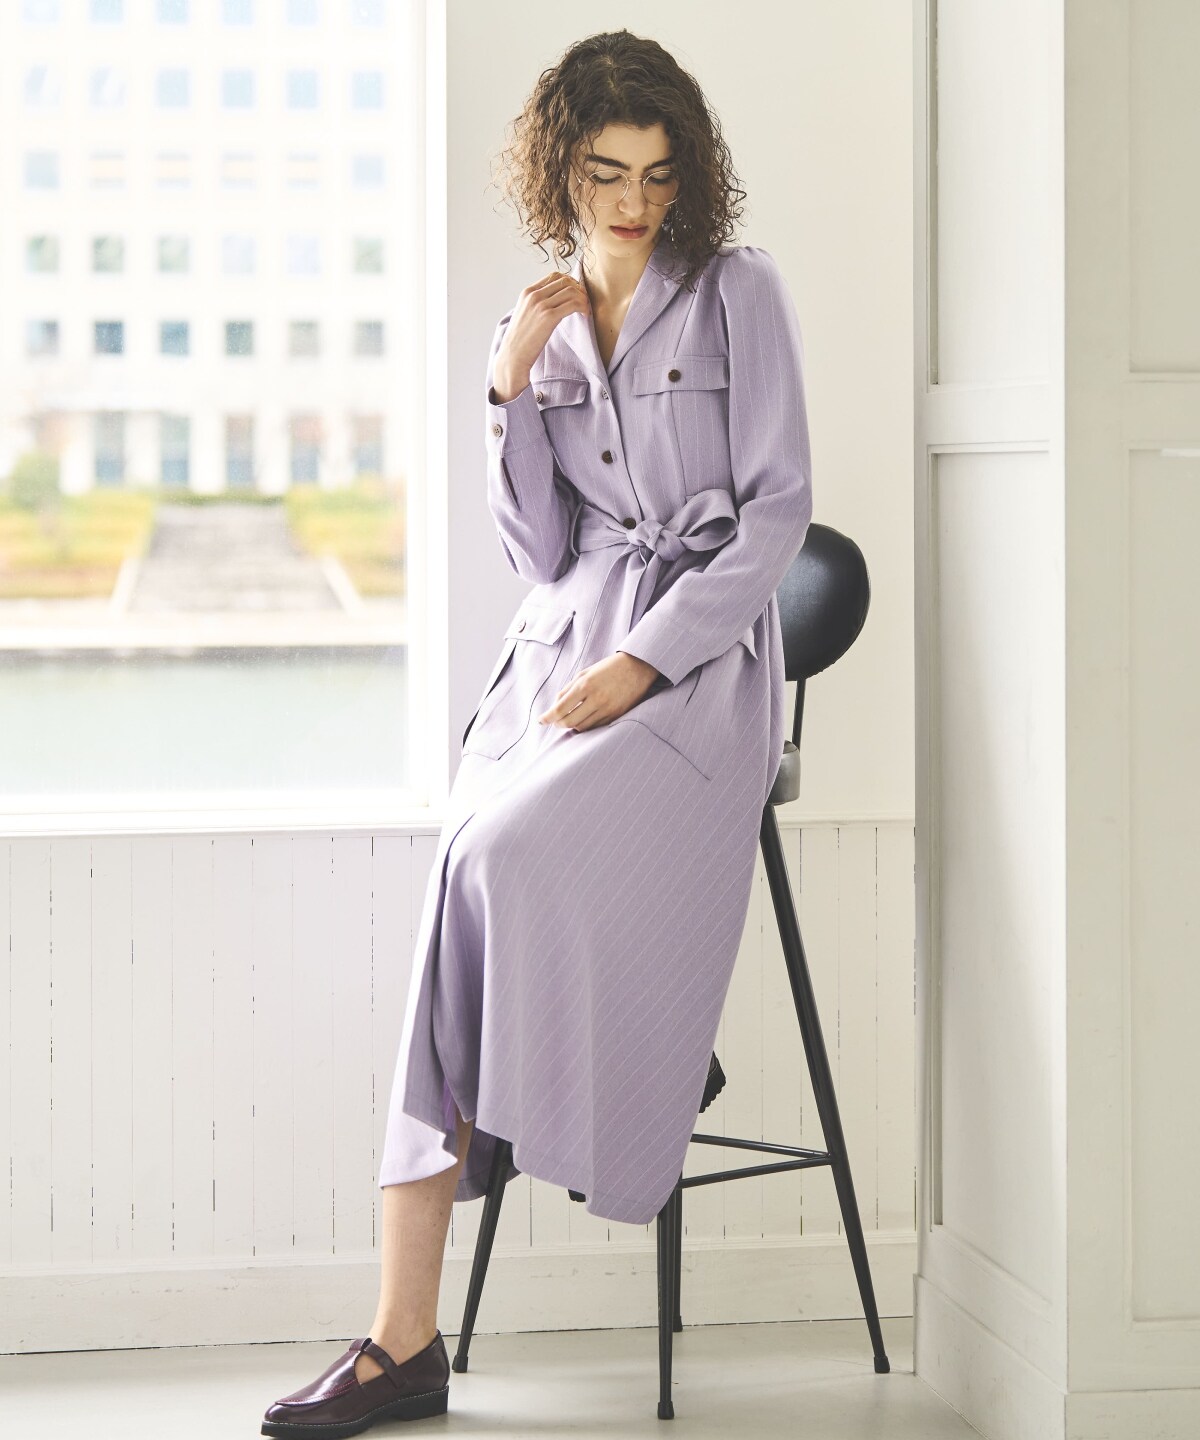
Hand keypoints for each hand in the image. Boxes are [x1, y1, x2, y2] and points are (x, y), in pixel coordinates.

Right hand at [492, 271, 591, 402]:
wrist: (513, 356)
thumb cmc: (521, 340)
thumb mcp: (525, 314)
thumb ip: (536, 303)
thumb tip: (555, 300)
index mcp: (527, 292)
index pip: (554, 276)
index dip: (570, 282)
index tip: (576, 294)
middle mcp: (534, 295)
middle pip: (565, 281)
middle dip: (579, 289)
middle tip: (584, 302)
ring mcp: (541, 305)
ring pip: (571, 291)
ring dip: (583, 298)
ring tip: (585, 310)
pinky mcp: (548, 317)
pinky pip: (573, 304)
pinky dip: (583, 308)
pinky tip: (585, 315)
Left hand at [537, 651, 660, 731]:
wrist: (638, 668)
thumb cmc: (608, 668)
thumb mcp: (585, 673)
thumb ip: (568, 689)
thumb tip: (555, 705)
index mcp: (585, 685)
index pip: (560, 709)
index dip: (547, 717)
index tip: (541, 720)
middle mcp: (596, 699)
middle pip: (568, 722)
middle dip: (558, 724)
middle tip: (554, 721)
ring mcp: (607, 709)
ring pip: (582, 727)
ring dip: (572, 725)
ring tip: (569, 718)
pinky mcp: (616, 715)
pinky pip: (596, 727)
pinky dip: (586, 725)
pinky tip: (584, 718)